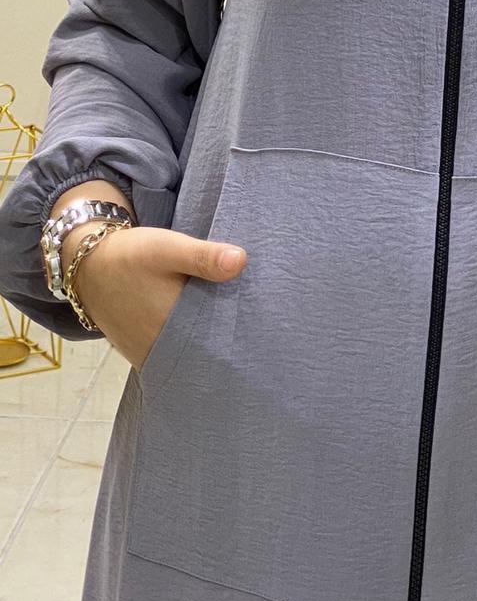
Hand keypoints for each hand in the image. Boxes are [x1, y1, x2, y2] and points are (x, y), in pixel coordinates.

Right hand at [64, 221, 246, 370]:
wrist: (88, 265)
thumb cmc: (130, 256)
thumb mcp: (167, 248)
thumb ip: (203, 256)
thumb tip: (241, 260)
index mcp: (172, 328)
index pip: (219, 342)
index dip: (243, 333)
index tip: (265, 322)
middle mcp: (160, 349)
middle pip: (206, 348)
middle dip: (229, 337)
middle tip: (258, 320)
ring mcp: (149, 352)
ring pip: (190, 351)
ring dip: (209, 338)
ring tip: (240, 322)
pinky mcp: (142, 348)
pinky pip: (174, 349)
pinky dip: (191, 339)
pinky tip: (208, 324)